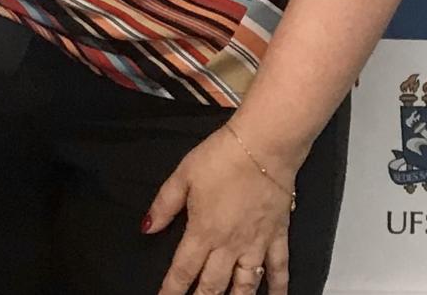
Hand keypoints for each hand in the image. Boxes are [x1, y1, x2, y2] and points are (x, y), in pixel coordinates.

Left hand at [146, 125, 296, 294]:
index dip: (171, 290)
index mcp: (203, 231)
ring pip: (245, 285)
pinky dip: (278, 287)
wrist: (263, 146)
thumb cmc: (221, 157)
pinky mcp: (277, 236)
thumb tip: (147, 228)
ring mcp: (256, 243)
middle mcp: (229, 245)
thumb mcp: (183, 175)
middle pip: (212, 285)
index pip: (183, 270)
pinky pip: (279, 268)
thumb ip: (164, 205)